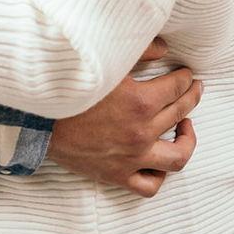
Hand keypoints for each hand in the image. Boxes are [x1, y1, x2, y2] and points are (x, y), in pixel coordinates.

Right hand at [46, 38, 201, 196]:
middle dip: (191, 97)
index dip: (185, 78)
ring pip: (177, 158)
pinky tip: (159, 159)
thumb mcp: (106, 61)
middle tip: (194, 89)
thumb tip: (165, 48)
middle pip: (180, 114)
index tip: (185, 73)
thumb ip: (139, 50)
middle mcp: (141, 133)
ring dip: (187, 140)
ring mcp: (131, 158)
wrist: (39, 118)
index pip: (177, 88)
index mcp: (140, 102)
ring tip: (186, 126)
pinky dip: (160, 175)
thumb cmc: (70, 86)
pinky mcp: (117, 175)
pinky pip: (149, 185)